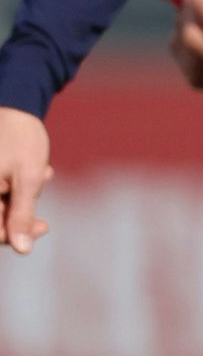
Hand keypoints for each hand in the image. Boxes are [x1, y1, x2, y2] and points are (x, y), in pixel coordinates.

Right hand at [0, 108, 51, 254]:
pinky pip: (3, 193)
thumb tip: (21, 250)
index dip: (15, 235)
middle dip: (23, 211)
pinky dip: (20, 188)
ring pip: (2, 206)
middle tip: (46, 200)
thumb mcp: (28, 178)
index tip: (43, 226)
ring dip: (25, 197)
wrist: (15, 105)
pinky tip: (40, 170)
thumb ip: (22, 215)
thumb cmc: (21, 139)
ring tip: (44, 171)